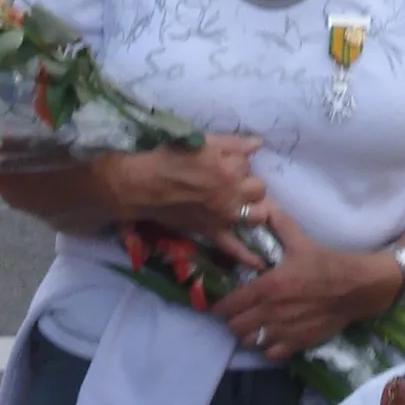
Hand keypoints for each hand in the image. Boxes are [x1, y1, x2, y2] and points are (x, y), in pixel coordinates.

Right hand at [108, 134, 266, 245]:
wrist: (144, 186)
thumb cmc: (170, 159)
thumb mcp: (202, 141)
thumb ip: (233, 143)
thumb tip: (258, 143)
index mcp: (230, 168)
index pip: (248, 162)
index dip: (236, 160)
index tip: (223, 161)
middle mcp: (232, 194)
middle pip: (259, 188)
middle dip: (249, 182)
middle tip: (232, 180)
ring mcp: (225, 216)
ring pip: (257, 216)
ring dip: (255, 209)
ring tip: (245, 205)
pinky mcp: (213, 233)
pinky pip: (235, 248)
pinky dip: (248, 256)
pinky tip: (260, 263)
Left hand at [217, 203, 399, 358]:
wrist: (355, 287)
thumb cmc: (325, 263)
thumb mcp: (300, 241)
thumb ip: (279, 224)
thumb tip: (264, 208)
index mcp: (268, 286)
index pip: (231, 304)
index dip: (221, 306)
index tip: (219, 306)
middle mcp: (272, 312)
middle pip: (236, 326)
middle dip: (232, 320)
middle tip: (237, 313)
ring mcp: (285, 331)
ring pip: (250, 342)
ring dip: (248, 334)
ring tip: (252, 326)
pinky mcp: (298, 343)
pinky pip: (271, 354)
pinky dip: (266, 347)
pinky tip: (270, 337)